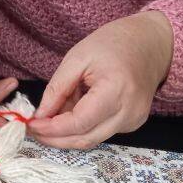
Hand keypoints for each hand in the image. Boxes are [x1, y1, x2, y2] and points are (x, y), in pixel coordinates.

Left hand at [29, 10, 173, 148]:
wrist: (151, 43)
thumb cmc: (114, 44)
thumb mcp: (77, 58)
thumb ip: (57, 89)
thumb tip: (40, 116)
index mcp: (116, 90)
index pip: (79, 123)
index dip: (52, 129)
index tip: (31, 125)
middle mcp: (129, 112)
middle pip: (85, 139)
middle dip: (55, 139)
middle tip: (33, 130)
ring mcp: (134, 120)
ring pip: (92, 139)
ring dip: (66, 134)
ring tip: (49, 118)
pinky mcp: (133, 123)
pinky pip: (101, 132)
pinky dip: (80, 128)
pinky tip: (70, 113)